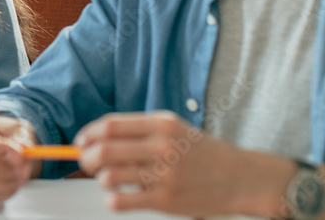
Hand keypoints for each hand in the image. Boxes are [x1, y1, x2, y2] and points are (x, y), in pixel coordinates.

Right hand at [0, 114, 40, 209]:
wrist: (0, 149)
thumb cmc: (4, 136)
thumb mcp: (15, 129)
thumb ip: (20, 138)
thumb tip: (22, 151)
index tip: (19, 155)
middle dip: (0, 169)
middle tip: (21, 169)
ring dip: (1, 184)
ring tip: (18, 178)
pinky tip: (10, 187)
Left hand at [76, 111, 257, 216]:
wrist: (242, 178)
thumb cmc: (203, 153)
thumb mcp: (174, 129)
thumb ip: (139, 131)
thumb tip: (97, 138)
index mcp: (162, 124)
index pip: (110, 125)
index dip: (88, 134)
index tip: (82, 142)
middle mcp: (163, 146)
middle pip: (104, 150)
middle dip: (87, 158)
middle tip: (87, 163)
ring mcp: (165, 175)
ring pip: (109, 176)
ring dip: (101, 179)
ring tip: (108, 180)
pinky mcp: (166, 201)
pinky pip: (121, 201)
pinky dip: (111, 200)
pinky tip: (118, 197)